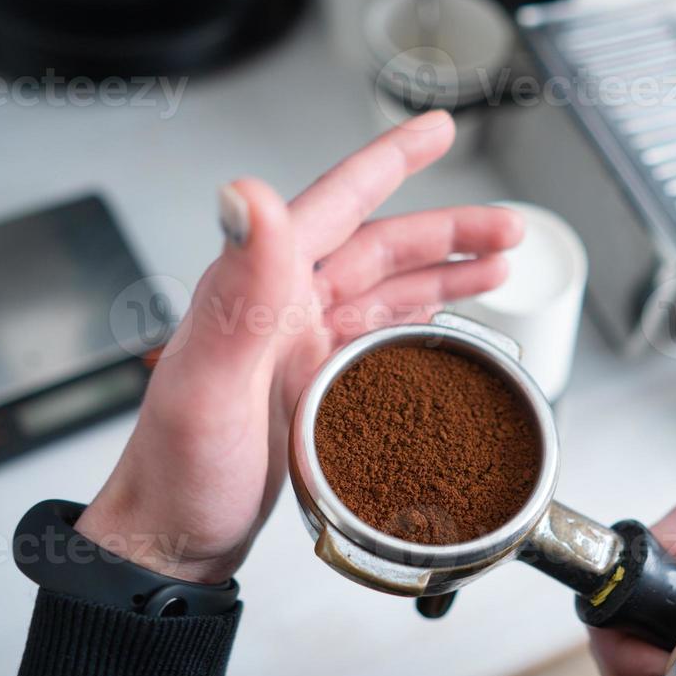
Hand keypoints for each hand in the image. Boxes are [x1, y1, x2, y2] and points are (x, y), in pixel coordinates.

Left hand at [76, 113, 522, 582]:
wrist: (169, 545)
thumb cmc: (175, 477)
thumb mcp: (206, 383)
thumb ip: (236, 290)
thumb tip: (247, 194)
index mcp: (259, 292)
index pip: (335, 207)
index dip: (389, 163)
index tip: (436, 130)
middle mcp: (281, 311)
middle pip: (378, 249)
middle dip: (448, 232)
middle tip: (507, 228)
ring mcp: (298, 351)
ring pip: (386, 292)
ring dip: (443, 274)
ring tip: (498, 265)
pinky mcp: (313, 390)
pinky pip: (380, 340)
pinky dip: (422, 324)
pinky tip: (449, 322)